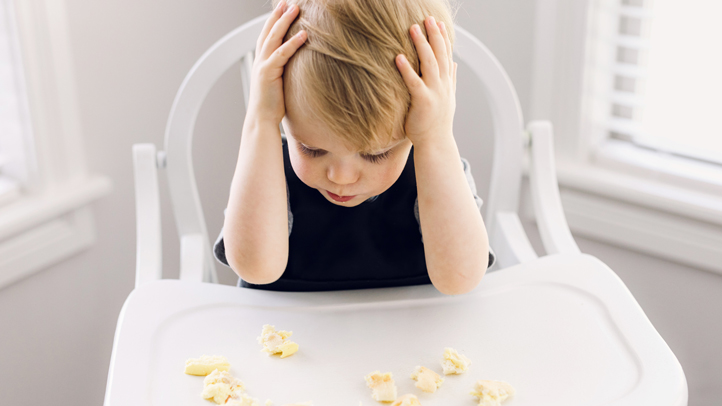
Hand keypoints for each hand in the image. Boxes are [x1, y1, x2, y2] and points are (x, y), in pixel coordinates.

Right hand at [247, 0, 306, 124]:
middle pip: (269, 31)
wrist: (261, 120)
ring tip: (296, 8)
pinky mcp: (268, 73)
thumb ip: (284, 72)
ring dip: (285, 21)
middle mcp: (260, 60)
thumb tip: (298, 67)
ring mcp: (263, 65)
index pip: (267, 36)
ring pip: (274, 38)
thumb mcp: (279, 84)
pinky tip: (304, 34)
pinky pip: (282, 54)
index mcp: (262, 62)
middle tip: (287, 2)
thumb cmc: (272, 106)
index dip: (274, 21)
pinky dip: (293, 43)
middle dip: (278, 15)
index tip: (283, 8)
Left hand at [395, 16, 456, 145]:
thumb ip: (450, 79)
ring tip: (413, 28)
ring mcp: (435, 93)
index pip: (447, 55)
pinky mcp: (423, 102)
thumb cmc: (436, 123)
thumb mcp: (446, 98)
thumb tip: (454, 63)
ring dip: (421, 45)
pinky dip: (407, 69)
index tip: (438, 23)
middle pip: (440, 54)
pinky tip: (398, 57)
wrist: (435, 144)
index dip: (443, 38)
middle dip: (434, 35)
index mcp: (447, 83)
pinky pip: (414, 82)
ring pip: (430, 63)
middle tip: (426, 18)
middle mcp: (443, 85)